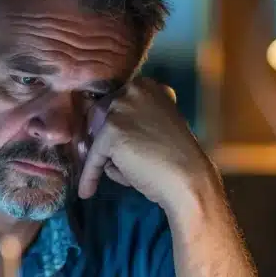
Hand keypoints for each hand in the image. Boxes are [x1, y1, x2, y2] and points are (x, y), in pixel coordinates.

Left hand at [77, 78, 217, 210]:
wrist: (188, 178)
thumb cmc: (176, 156)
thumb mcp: (158, 123)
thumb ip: (136, 119)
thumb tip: (101, 129)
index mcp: (146, 85)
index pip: (114, 103)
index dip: (112, 126)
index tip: (113, 144)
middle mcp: (132, 90)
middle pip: (99, 116)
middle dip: (103, 139)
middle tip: (112, 162)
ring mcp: (120, 109)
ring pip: (97, 138)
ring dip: (108, 158)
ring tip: (131, 174)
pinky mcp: (111, 132)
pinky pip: (93, 157)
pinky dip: (90, 175)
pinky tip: (87, 191)